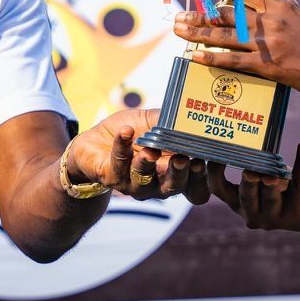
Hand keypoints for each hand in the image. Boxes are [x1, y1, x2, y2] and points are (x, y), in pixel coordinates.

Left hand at [67, 108, 203, 199]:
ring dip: (148, 164)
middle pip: (173, 187)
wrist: (96, 140)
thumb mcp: (153, 121)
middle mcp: (157, 184)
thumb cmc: (132, 132)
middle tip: (182, 159)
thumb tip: (189, 113)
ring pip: (145, 180)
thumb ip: (171, 121)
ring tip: (150, 150)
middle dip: (178, 174)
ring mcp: (134, 184)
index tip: (202, 161)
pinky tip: (125, 132)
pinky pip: (119, 164)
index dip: (200, 179)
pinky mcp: (112, 178)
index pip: (194, 188)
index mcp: (173, 172)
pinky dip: (122, 146)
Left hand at [173, 0, 299, 98]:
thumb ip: (294, 12)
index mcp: (282, 8)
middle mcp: (271, 22)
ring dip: (198, 33)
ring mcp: (267, 44)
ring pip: (225, 36)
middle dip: (201, 14)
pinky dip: (212, 58)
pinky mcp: (266, 66)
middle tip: (181, 14)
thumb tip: (288, 2)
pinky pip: (233, 60)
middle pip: (228, 15)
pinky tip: (194, 56)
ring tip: (179, 31)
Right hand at [195, 143, 299, 236]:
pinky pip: (297, 187)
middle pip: (246, 197)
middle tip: (248, 171)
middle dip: (247, 183)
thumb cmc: (280, 190)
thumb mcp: (261, 178)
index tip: (214, 149)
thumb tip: (244, 130)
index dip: (213, 171)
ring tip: (272, 174)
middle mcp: (252, 214)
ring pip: (271, 199)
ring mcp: (274, 217)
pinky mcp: (296, 213)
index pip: (218, 188)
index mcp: (238, 203)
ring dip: (271, 185)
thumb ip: (252, 163)